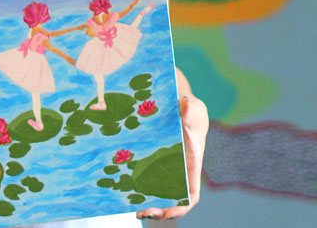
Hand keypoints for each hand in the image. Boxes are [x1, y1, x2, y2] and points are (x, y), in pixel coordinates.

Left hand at [139, 70, 207, 219]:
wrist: (175, 103)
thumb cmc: (188, 107)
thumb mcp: (192, 106)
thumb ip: (190, 110)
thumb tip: (183, 106)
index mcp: (192, 164)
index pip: (191, 193)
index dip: (182, 206)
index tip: (171, 212)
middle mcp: (177, 170)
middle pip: (171, 198)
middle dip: (160, 209)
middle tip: (145, 212)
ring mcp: (162, 167)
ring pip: (156, 192)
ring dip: (147, 203)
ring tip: (135, 210)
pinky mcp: (148, 160)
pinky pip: (142, 178)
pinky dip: (136, 188)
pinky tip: (124, 193)